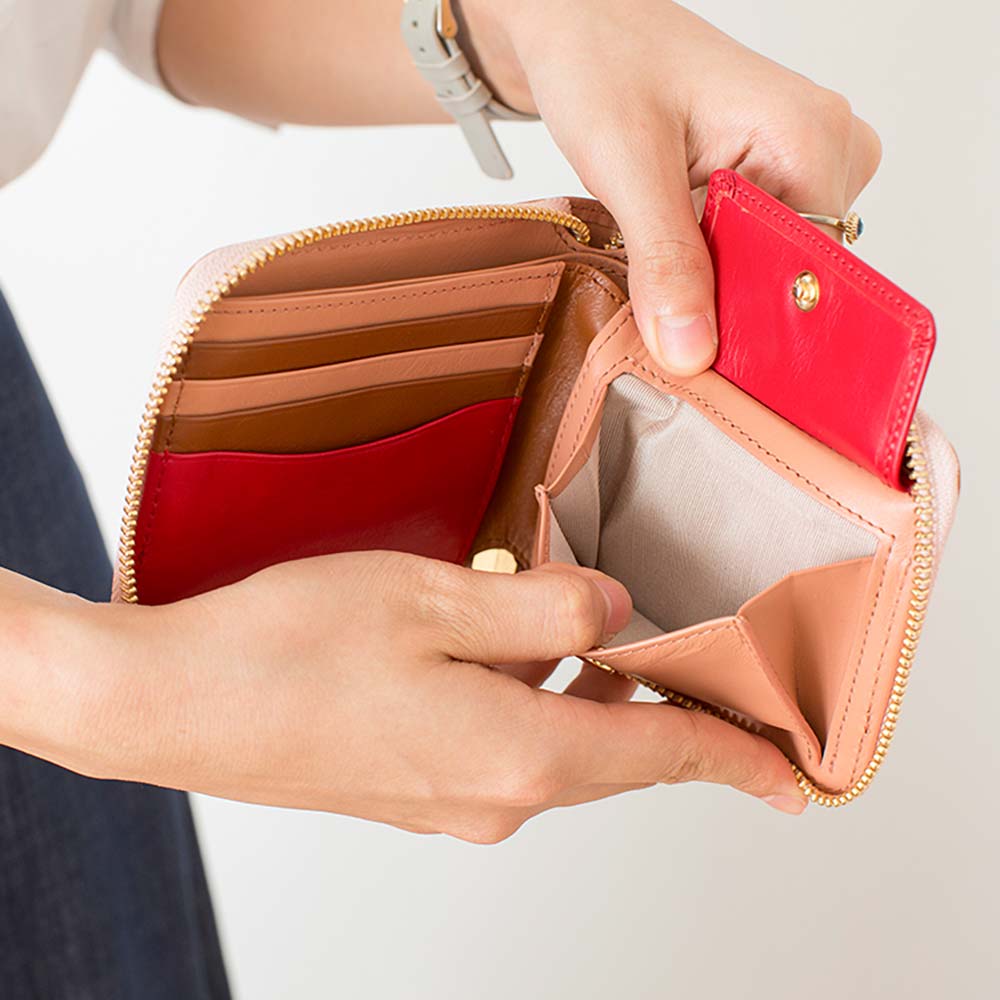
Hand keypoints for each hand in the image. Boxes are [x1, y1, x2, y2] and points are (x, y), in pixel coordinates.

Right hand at [37, 552, 804, 841]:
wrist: (170, 703)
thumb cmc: (287, 648)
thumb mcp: (436, 601)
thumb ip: (546, 608)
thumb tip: (619, 613)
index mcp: (517, 752)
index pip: (663, 757)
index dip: (737, 759)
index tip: (793, 773)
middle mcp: (494, 796)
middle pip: (617, 753)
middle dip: (668, 712)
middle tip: (704, 661)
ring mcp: (449, 800)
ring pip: (559, 744)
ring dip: (593, 696)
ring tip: (609, 635)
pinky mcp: (411, 785)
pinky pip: (507, 744)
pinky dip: (536, 701)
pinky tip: (514, 648)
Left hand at [461, 0, 881, 375]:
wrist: (579, 27)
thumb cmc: (603, 60)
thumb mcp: (627, 163)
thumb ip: (664, 259)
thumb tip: (691, 351)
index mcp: (810, 135)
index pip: (811, 270)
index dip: (757, 326)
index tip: (703, 362)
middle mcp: (823, 151)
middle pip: (792, 277)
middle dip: (728, 310)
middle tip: (664, 322)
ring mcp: (799, 168)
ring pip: (768, 272)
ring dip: (714, 291)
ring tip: (660, 272)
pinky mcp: (768, 183)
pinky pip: (751, 253)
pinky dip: (708, 271)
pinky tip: (671, 260)